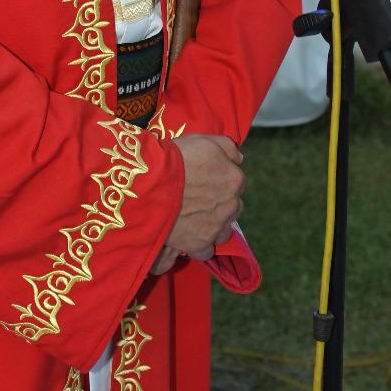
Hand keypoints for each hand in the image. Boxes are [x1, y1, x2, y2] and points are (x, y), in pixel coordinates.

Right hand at [161, 134, 244, 260]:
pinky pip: (207, 250)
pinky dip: (200, 245)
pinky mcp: (200, 245)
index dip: (221, 181)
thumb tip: (239, 158)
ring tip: (194, 219)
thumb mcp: (203, 140)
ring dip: (214, 226)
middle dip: (221, 204)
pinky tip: (189, 236)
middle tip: (200, 200)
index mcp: (234, 179)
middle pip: (233, 207)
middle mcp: (231, 205)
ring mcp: (217, 227)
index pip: (236, 182)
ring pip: (223, 231)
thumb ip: (227, 147)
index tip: (206, 181)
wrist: (151, 184)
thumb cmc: (176, 158)